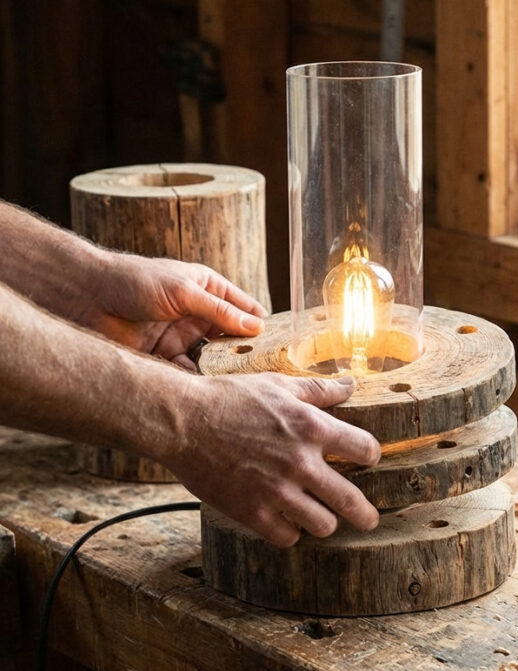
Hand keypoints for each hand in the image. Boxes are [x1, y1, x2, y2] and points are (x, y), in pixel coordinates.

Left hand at [85, 251, 267, 367]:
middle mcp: (197, 314)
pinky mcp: (163, 358)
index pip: (244, 310)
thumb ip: (220, 311)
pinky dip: (197, 382)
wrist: (84, 297)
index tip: (279, 345)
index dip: (261, 327)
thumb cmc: (133, 280)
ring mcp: (181, 337)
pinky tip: (207, 390)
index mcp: (207, 289)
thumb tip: (255, 326)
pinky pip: (187, 373)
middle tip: (264, 371)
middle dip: (245, 354)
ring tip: (239, 385)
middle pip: (231, 338)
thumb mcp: (183, 290)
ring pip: (212, 359)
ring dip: (222, 371)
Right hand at [165, 373, 380, 545]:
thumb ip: (319, 390)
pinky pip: (287, 538)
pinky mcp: (251, 512)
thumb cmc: (230, 398)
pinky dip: (290, 532)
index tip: (366, 459)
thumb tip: (350, 385)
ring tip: (321, 518)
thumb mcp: (278, 385)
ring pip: (322, 525)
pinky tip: (287, 522)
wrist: (182, 420)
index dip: (370, 455)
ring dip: (324, 522)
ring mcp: (276, 491)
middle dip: (365, 513)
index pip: (366, 449)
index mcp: (312, 428)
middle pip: (351, 501)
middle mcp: (300, 463)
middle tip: (369, 519)